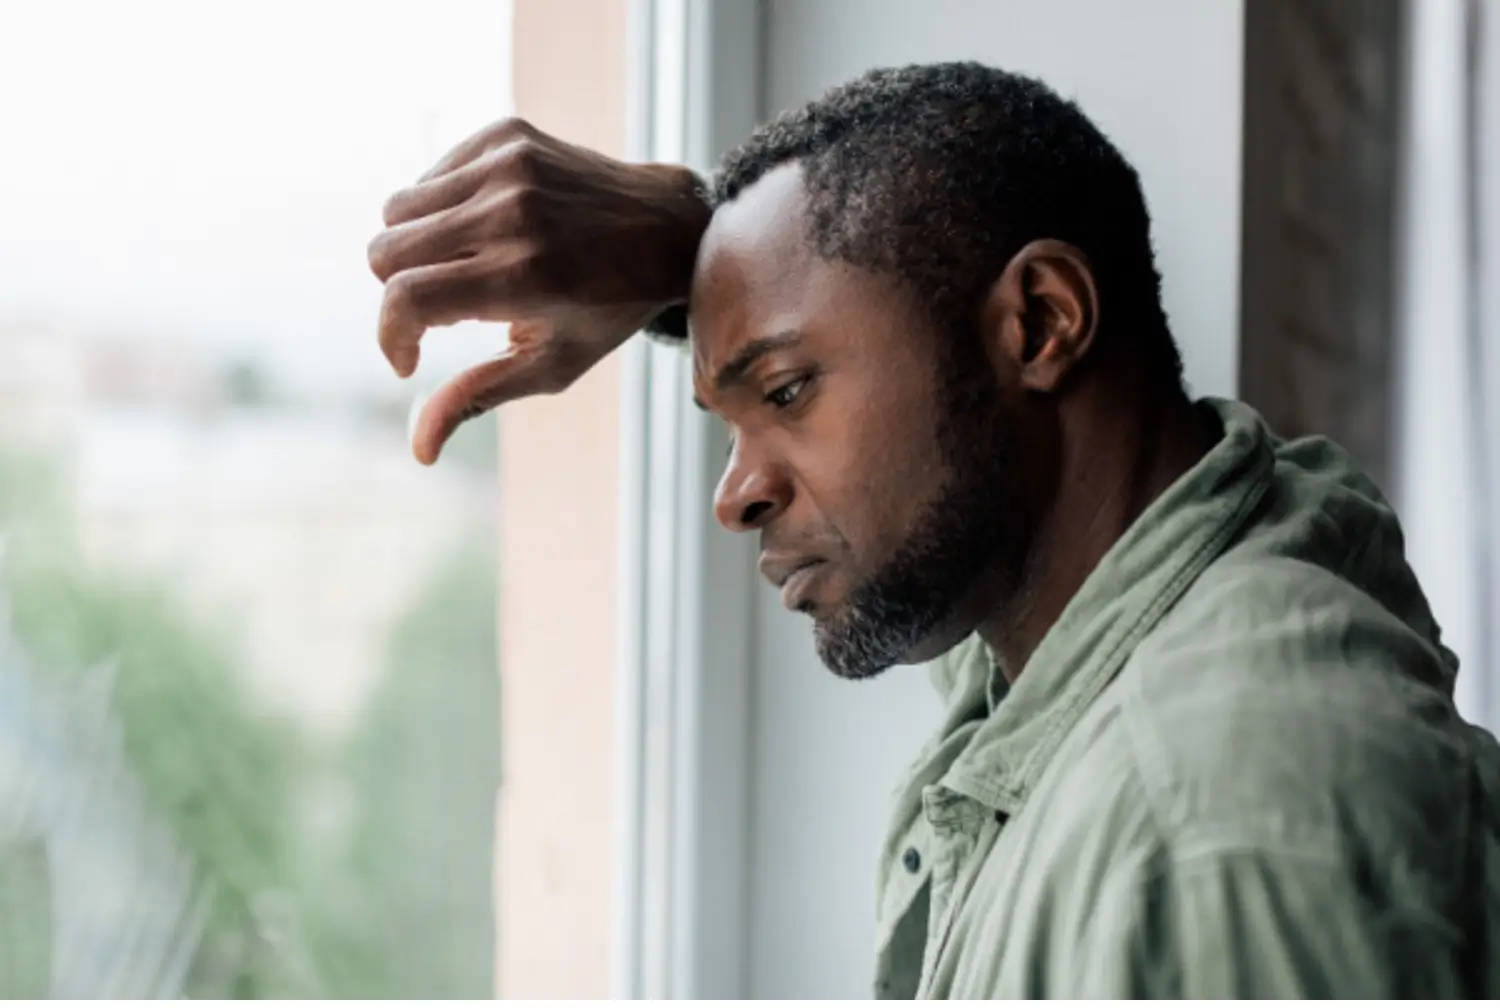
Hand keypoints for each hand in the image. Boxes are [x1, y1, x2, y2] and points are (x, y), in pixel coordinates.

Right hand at [368, 117, 709, 463]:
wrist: (668, 226)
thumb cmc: (608, 310)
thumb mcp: (552, 365)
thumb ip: (478, 398)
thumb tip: (419, 451)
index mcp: (523, 277)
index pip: (405, 299)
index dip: (391, 336)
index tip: (409, 359)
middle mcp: (511, 213)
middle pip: (386, 251)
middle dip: (397, 291)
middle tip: (442, 309)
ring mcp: (508, 166)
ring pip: (397, 209)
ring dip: (414, 247)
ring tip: (464, 267)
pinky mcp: (507, 134)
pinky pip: (429, 175)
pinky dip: (440, 208)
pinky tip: (483, 229)